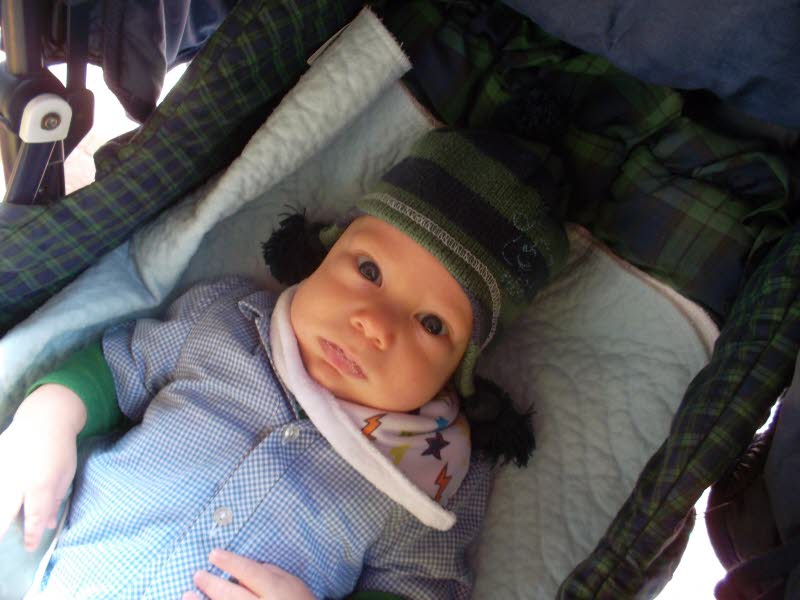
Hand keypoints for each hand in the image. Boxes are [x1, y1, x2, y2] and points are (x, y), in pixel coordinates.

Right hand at [0, 384, 85, 550]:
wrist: (45, 418)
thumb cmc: (60, 449)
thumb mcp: (66, 474)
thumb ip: (55, 499)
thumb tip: (47, 525)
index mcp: (42, 484)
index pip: (34, 517)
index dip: (32, 535)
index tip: (30, 547)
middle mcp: (18, 480)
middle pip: (4, 512)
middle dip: (0, 532)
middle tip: (0, 545)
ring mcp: (2, 469)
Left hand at [182, 549, 315, 599]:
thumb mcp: (291, 582)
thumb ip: (270, 572)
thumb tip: (243, 567)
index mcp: (275, 590)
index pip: (250, 573)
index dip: (230, 562)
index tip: (213, 554)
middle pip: (232, 595)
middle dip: (211, 584)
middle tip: (197, 574)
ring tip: (187, 594)